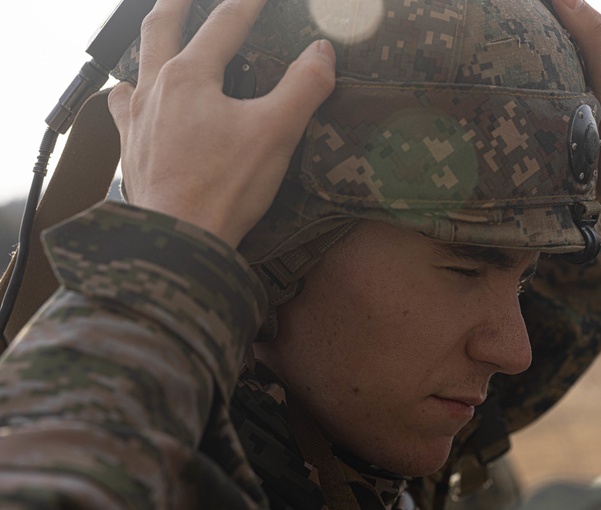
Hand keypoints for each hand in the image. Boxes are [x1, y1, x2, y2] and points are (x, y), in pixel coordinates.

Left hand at [108, 0, 336, 247]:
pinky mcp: (130, 148)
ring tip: (160, 43)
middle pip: (160, 29)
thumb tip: (322, 52)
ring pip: (136, 67)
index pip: (224, 25)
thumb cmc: (226, 186)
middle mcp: (155, 89)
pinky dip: (129, 95)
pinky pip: (122, 110)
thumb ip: (303, 87)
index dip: (246, 3)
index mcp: (190, 77)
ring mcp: (136, 119)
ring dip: (149, 48)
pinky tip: (135, 100)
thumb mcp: (276, 133)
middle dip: (176, 3)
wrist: (179, 239)